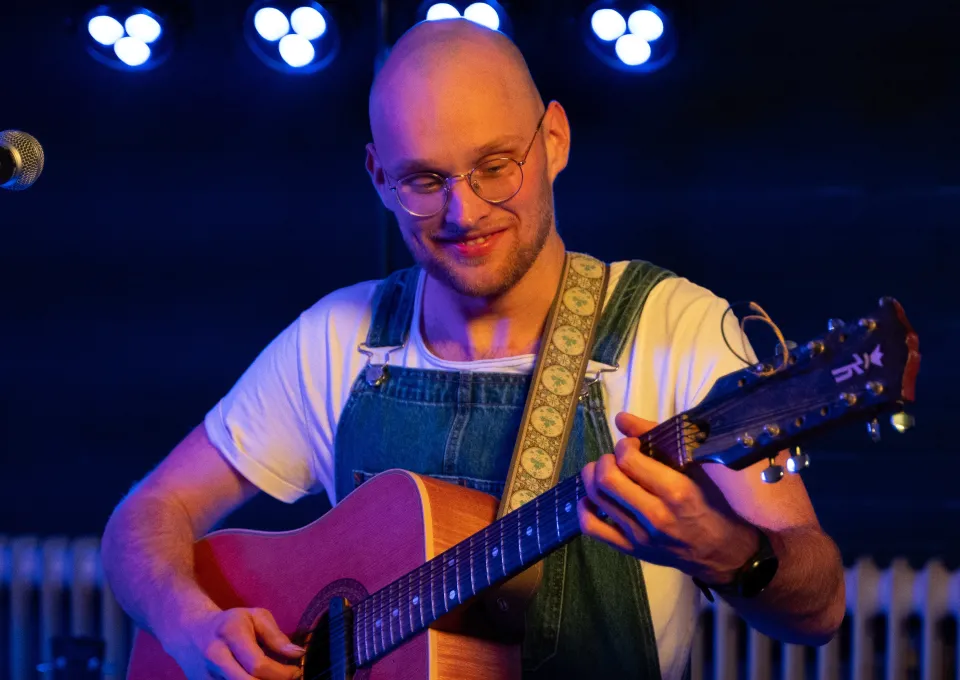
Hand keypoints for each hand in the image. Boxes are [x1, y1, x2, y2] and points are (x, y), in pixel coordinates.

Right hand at [164, 607, 303, 679]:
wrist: (189, 631)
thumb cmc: (229, 623)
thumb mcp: (255, 618)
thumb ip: (277, 636)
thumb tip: (298, 654)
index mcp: (230, 634)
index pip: (258, 665)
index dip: (282, 673)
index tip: (296, 671)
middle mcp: (215, 657)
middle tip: (288, 679)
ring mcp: (205, 676)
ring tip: (273, 679)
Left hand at [578, 412, 758, 583]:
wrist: (721, 552)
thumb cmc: (711, 504)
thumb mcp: (694, 468)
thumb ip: (657, 439)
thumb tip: (621, 418)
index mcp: (675, 491)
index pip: (629, 460)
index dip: (624, 445)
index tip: (633, 445)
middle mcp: (655, 515)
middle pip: (607, 479)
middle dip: (605, 460)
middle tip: (616, 459)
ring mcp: (639, 535)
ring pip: (596, 498)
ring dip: (593, 477)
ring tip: (605, 472)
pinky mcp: (629, 550)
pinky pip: (591, 528)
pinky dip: (584, 508)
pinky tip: (593, 497)